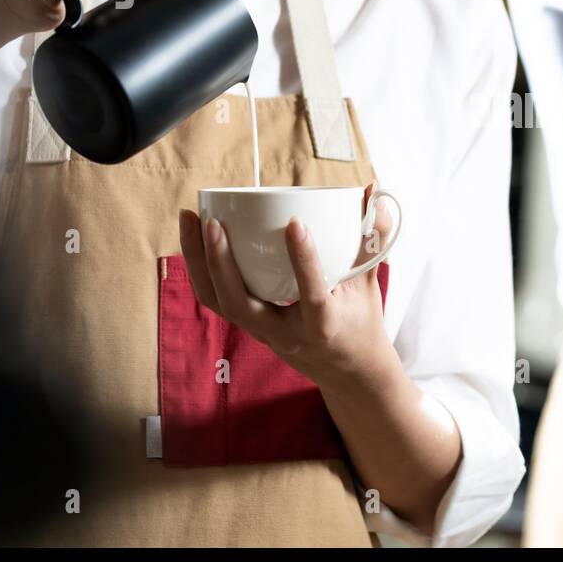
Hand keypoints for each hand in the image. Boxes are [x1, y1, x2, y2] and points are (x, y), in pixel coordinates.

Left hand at [177, 183, 396, 388]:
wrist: (347, 371)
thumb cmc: (361, 321)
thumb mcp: (371, 283)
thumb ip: (372, 237)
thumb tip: (372, 190)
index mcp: (324, 325)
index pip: (312, 295)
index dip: (303, 260)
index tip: (295, 223)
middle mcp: (287, 334)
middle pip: (241, 304)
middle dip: (221, 262)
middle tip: (213, 221)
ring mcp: (263, 332)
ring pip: (219, 302)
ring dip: (198, 262)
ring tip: (189, 219)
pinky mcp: (250, 327)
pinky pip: (217, 300)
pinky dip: (201, 269)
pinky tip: (194, 237)